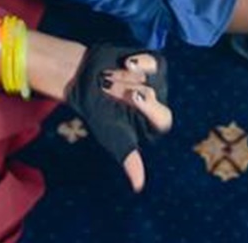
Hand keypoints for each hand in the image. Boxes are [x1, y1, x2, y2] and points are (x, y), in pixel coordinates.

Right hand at [65, 44, 172, 191]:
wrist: (84, 80)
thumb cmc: (99, 113)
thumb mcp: (114, 139)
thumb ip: (129, 160)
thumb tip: (139, 187)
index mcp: (155, 124)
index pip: (164, 119)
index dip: (149, 106)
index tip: (133, 97)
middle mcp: (160, 102)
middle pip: (153, 94)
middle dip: (125, 89)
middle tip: (107, 88)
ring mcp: (159, 81)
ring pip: (151, 77)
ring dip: (126, 76)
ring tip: (110, 78)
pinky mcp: (154, 62)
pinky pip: (154, 61)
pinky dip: (139, 61)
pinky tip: (125, 61)